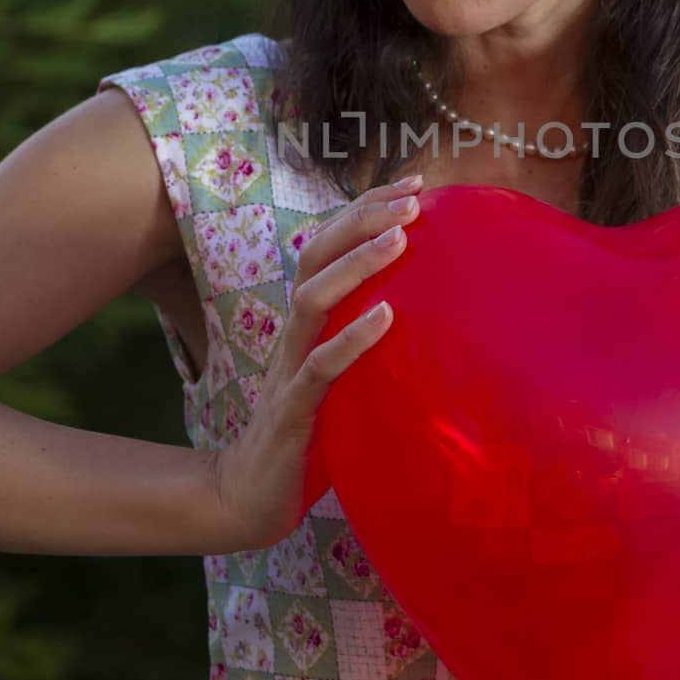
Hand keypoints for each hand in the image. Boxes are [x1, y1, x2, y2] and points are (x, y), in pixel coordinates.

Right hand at [205, 173, 424, 550]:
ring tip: (399, 238)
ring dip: (355, 264)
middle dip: (361, 219)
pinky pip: (319, 367)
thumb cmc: (308, 434)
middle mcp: (295, 332)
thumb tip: (429, 317)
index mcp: (307, 322)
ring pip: (313, 298)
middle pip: (316, 255)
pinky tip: (387, 317)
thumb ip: (369, 345)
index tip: (413, 184)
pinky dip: (352, 338)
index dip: (365, 211)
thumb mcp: (343, 377)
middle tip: (411, 198)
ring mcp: (289, 368)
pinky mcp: (294, 410)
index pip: (329, 248)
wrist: (250, 496)